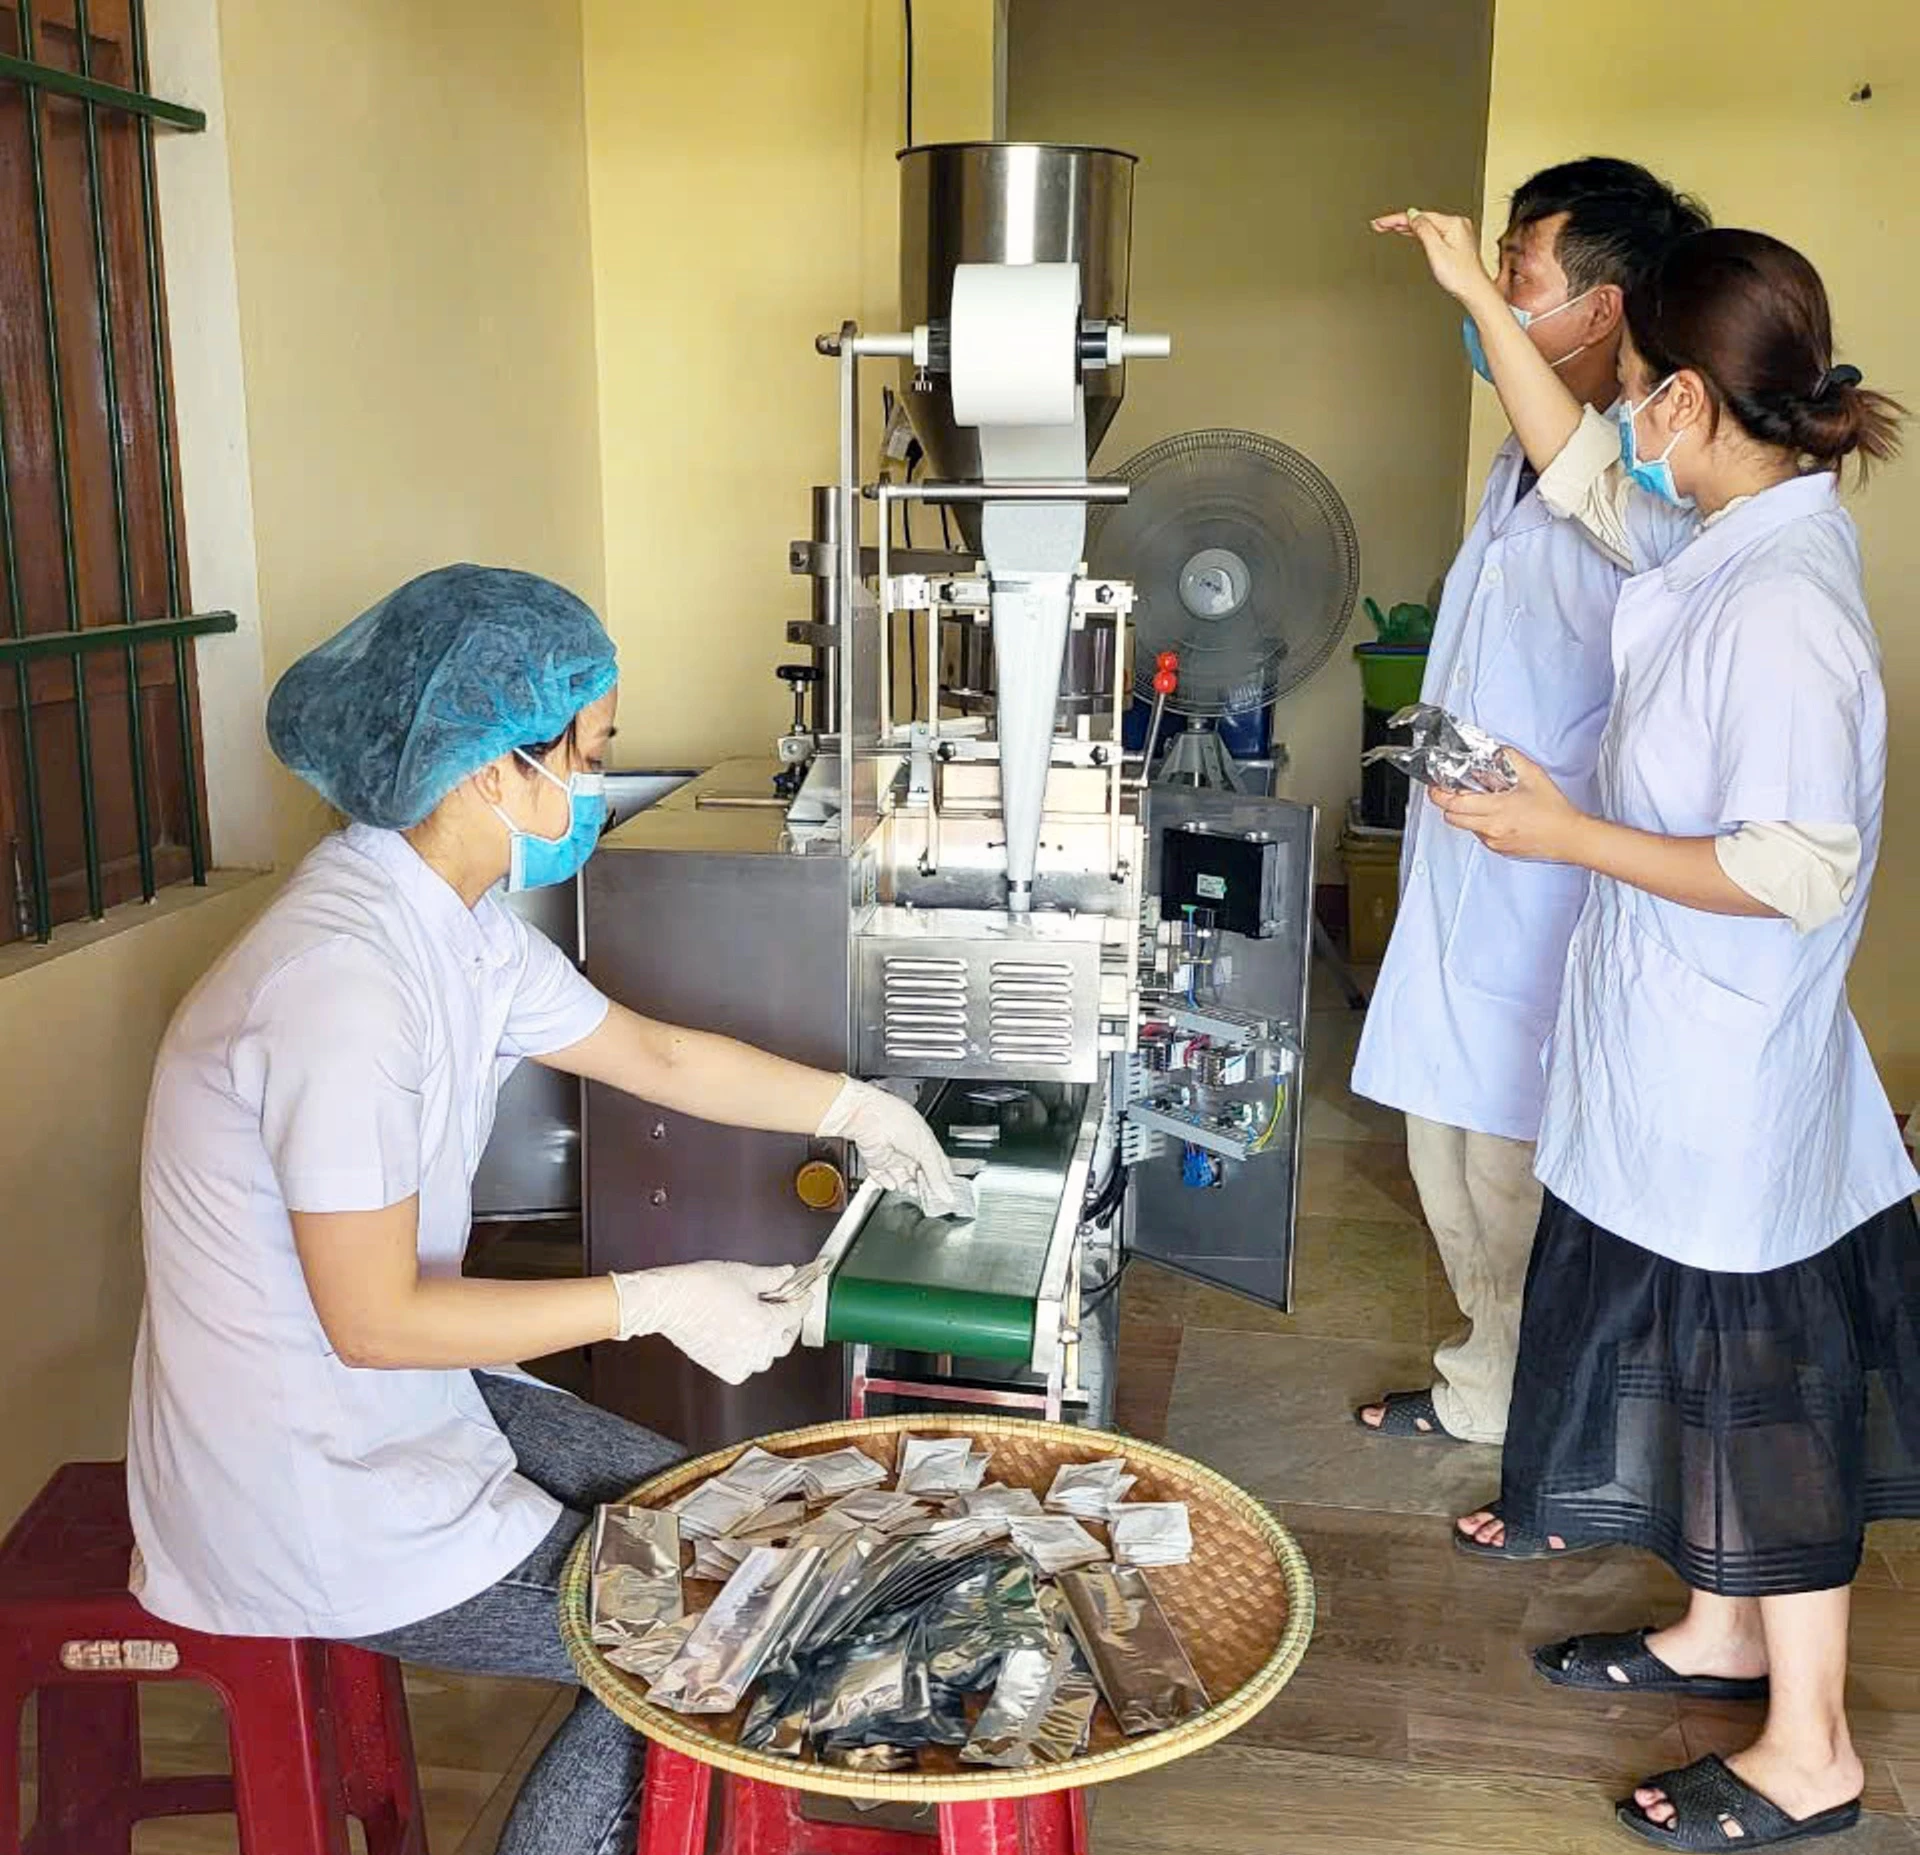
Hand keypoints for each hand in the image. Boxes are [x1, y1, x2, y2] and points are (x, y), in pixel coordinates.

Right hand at [609, 1261, 804, 1384]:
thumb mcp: (743, 1274)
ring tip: (764, 1324)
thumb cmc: (700, 1287)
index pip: (795, 1313)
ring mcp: (739, 1360)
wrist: (669, 1303)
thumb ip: (771, 1277)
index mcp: (765, 1323)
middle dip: (788, 1323)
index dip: (803, 1301)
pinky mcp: (722, 1368)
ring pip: (767, 1357)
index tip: (805, 1296)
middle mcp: (756, 1347)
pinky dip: (749, 1357)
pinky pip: (746, 1367)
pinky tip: (744, 1341)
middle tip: (785, 1308)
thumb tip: (787, 1274)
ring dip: (770, 1342)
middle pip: (785, 1339)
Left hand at [816, 1078, 974, 1218]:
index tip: (947, 1193)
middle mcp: (908, 1148)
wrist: (868, 1118)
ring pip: (902, 1177)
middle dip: (924, 1186)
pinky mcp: (876, 1161)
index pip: (938, 1163)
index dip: (943, 1179)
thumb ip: (936, 1174)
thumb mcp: (925, 1149)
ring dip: (907, 1186)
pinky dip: (885, 1183)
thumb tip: (946, 1193)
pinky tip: (891, 1185)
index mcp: (924, 1140)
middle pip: (920, 1173)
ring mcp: (892, 1154)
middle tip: (929, 1197)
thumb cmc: (897, 1120)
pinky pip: (881, 1176)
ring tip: (911, 1190)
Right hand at [1371, 208, 1498, 307]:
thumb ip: (1423, 229)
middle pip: (1423, 219)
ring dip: (1408, 226)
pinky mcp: (1456, 242)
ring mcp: (1458, 233)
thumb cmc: (1459, 275)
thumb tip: (1413, 215)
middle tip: (1380, 224)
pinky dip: (1420, 232)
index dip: (1397, 218)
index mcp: (1453, 223)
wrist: (1473, 290)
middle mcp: (1457, 224)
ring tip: (1389, 226)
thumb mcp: (1436, 250)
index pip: (1419, 216)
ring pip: (1427, 225)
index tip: (1381, 222)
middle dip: (1400, 221)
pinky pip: (1434, 231)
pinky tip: (1411, 232)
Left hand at [1430, 750, 1590, 862]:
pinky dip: (1482, 825)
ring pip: (1466, 827)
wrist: (1569, 837)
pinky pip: (1481, 835)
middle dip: (1449, 804)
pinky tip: (1499, 816)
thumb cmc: (1554, 810)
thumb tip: (1494, 750)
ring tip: (1485, 802)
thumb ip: (1509, 758)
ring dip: (1467, 814)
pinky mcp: (1499, 849)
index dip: (1439, 794)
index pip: (1454, 804)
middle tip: (1456, 792)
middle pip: (1452, 818)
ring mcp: (1494, 841)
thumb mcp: (1533, 775)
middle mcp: (1491, 828)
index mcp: (1497, 809)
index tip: (1437, 786)